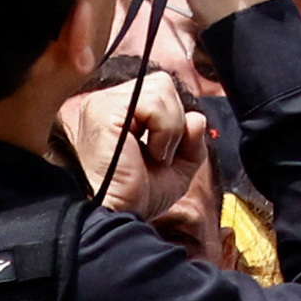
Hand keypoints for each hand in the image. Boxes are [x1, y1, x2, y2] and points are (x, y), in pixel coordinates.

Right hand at [67, 64, 210, 241]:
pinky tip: (148, 154)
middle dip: (175, 122)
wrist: (117, 217)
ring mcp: (103, 104)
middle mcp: (109, 102)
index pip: (161, 90)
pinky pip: (153, 102)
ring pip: (162, 89)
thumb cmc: (137, 197)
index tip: (165, 153)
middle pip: (163, 83)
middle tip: (160, 155)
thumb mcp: (178, 167)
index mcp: (122, 111)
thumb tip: (197, 118)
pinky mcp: (103, 111)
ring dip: (170, 129)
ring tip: (154, 156)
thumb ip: (192, 140)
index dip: (175, 119)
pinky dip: (164, 130)